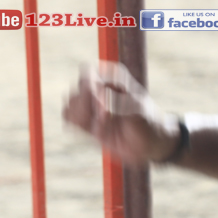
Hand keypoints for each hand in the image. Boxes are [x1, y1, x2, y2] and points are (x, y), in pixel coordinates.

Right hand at [62, 61, 180, 164]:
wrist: (149, 143)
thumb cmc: (146, 121)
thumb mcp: (136, 109)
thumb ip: (116, 103)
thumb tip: (97, 101)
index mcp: (113, 78)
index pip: (87, 74)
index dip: (90, 92)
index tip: (104, 110)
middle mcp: (99, 87)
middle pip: (76, 90)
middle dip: (86, 108)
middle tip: (105, 120)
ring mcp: (91, 104)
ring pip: (70, 104)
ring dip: (81, 118)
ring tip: (100, 127)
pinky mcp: (86, 120)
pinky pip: (68, 117)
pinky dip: (76, 125)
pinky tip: (93, 131)